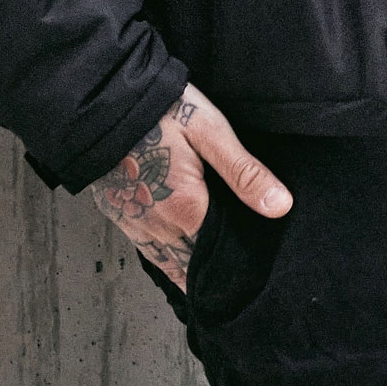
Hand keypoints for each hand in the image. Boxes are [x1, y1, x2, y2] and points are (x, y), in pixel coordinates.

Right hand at [89, 82, 291, 289]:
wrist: (106, 99)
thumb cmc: (162, 109)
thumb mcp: (210, 131)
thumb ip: (243, 172)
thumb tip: (280, 206)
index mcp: (186, 208)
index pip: (217, 255)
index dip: (236, 264)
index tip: (254, 274)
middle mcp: (159, 224)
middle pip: (192, 265)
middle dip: (212, 275)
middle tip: (238, 286)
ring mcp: (134, 221)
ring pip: (167, 264)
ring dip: (188, 275)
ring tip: (210, 286)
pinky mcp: (118, 212)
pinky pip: (146, 251)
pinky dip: (164, 262)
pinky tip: (175, 263)